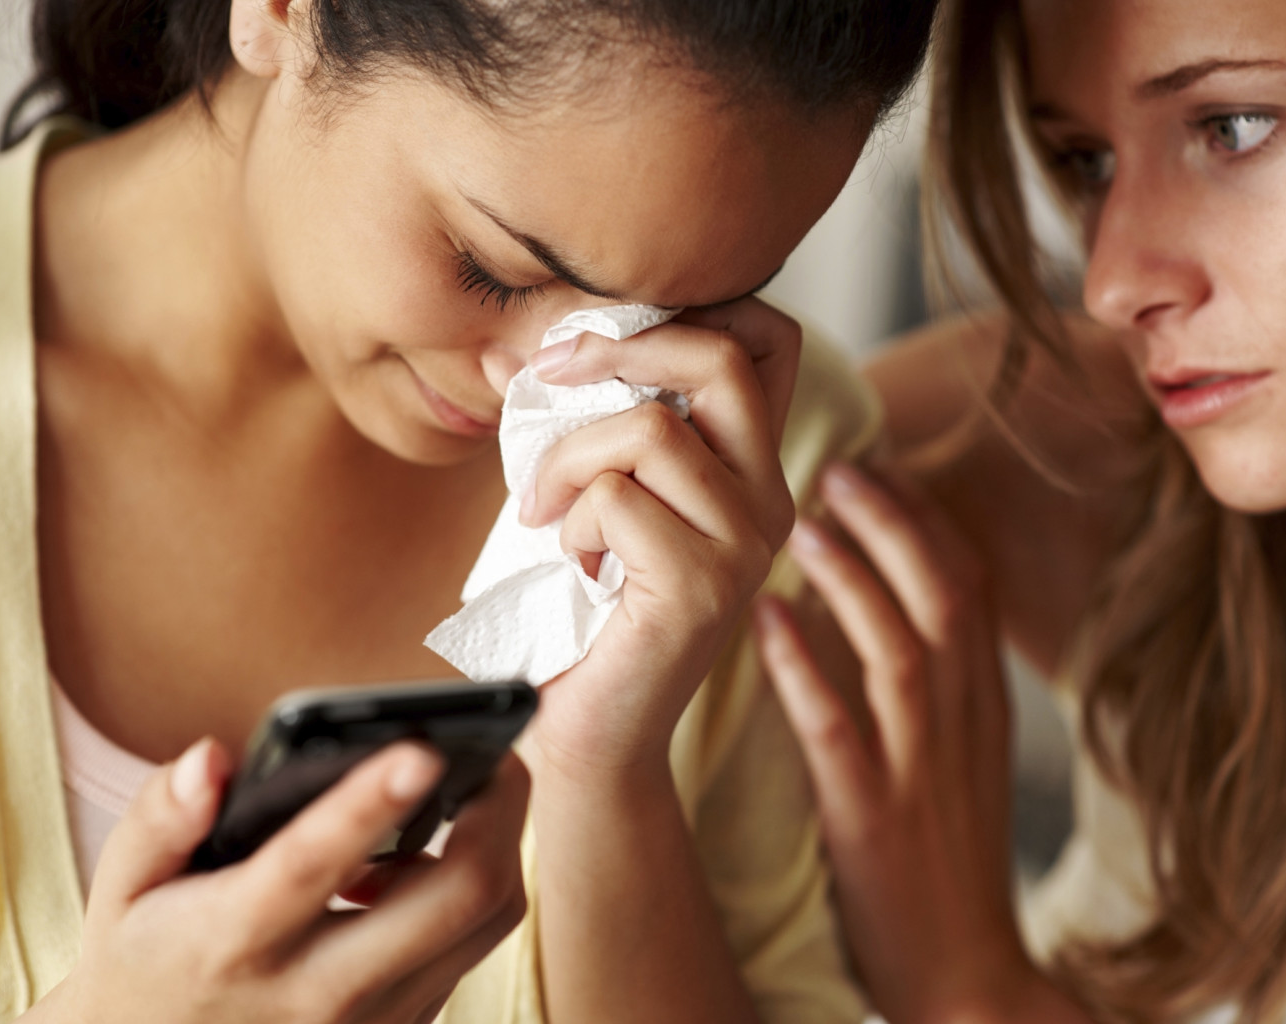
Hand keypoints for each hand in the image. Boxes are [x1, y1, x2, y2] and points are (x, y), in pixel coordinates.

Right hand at [26, 739, 529, 1023]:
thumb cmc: (147, 958)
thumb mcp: (123, 888)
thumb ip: (161, 817)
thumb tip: (211, 761)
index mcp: (233, 942)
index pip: (311, 866)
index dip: (369, 804)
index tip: (420, 750)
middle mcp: (316, 993)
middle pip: (458, 897)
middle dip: (499, 809)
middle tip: (495, 746)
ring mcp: (375, 1022)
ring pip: (487, 919)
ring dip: (495, 843)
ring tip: (457, 797)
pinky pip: (473, 947)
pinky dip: (471, 891)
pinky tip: (423, 864)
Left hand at [520, 298, 799, 777]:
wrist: (590, 735)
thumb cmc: (583, 615)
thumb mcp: (591, 497)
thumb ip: (580, 424)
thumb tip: (516, 349)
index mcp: (752, 470)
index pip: (767, 341)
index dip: (691, 310)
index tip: (598, 341)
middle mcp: (768, 500)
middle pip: (722, 359)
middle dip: (620, 347)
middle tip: (549, 377)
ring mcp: (745, 545)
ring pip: (652, 429)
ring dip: (569, 460)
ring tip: (545, 512)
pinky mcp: (702, 586)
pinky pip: (618, 498)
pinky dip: (571, 521)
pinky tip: (573, 564)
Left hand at [753, 462, 1082, 1023]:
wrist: (963, 977)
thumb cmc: (944, 863)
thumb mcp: (957, 762)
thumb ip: (932, 687)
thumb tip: (882, 608)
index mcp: (985, 705)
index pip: (971, 587)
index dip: (927, 519)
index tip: (882, 468)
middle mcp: (964, 723)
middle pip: (945, 595)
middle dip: (895, 523)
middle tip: (839, 468)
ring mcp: (922, 769)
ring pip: (900, 645)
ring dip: (852, 576)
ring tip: (800, 522)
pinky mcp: (874, 817)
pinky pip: (837, 726)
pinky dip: (803, 666)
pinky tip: (765, 619)